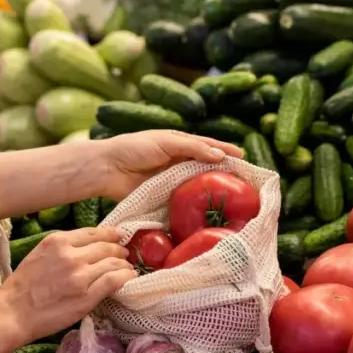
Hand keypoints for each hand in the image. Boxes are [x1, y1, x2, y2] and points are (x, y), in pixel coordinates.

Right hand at [0, 227, 134, 341]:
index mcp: (57, 241)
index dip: (110, 234)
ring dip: (124, 264)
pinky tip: (129, 278)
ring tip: (127, 268)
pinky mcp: (87, 296)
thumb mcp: (40, 254)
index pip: (93, 233)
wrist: (14, 313)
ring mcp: (80, 276)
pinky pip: (114, 280)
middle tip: (125, 254)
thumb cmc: (22, 286)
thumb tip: (88, 246)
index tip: (119, 235)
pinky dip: (126, 277)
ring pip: (114, 263)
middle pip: (106, 246)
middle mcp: (71, 255)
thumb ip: (62, 248)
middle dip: (119, 249)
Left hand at [100, 131, 243, 200]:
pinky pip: (184, 200)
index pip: (208, 147)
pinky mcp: (164, 196)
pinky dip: (196, 204)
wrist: (108, 168)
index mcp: (179, 144)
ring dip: (212, 189)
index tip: (243, 157)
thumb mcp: (166, 142)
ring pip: (197, 184)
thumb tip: (219, 156)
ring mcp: (172, 180)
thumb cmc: (135, 148)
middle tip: (243, 181)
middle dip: (223, 172)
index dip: (225, 151)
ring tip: (232, 196)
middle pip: (206, 167)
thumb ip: (193, 148)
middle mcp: (178, 162)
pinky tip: (208, 210)